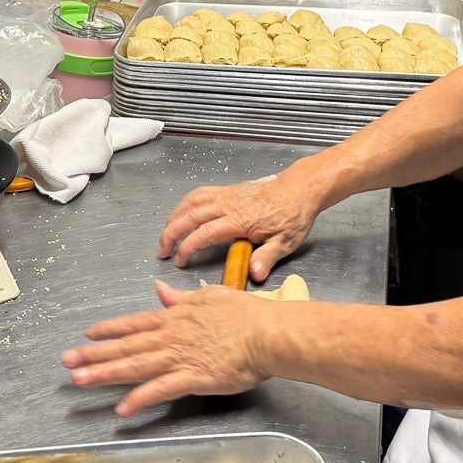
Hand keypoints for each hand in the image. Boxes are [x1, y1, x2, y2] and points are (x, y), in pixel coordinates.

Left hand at [61, 282, 271, 417]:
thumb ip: (181, 297)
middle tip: (67, 361)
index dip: (110, 330)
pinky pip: (161, 390)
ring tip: (79, 380)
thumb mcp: (210, 296)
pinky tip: (122, 409)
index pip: (135, 323)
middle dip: (94, 354)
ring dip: (106, 373)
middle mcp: (172, 336)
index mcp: (176, 318)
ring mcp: (181, 357)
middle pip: (127, 346)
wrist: (268, 332)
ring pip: (135, 366)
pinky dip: (140, 399)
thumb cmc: (247, 315)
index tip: (88, 335)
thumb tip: (160, 290)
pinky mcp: (194, 378)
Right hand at [158, 171, 321, 280]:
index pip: (204, 233)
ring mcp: (227, 194)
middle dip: (171, 233)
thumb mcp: (286, 241)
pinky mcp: (228, 190)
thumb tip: (254, 274)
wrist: (300, 188)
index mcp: (240, 220)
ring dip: (174, 217)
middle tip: (162, 250)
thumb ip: (267, 257)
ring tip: (167, 234)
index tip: (179, 260)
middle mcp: (229, 204)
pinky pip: (199, 194)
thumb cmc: (293, 215)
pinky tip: (182, 214)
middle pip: (190, 215)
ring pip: (191, 202)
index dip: (187, 247)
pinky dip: (185, 204)